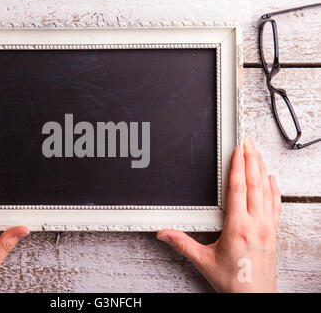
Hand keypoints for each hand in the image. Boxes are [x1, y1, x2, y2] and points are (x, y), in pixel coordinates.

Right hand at [157, 137, 280, 291]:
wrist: (255, 297)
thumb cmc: (234, 282)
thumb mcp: (203, 261)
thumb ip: (182, 244)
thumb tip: (164, 233)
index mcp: (238, 227)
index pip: (239, 188)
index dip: (238, 166)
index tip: (237, 150)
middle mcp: (256, 224)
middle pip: (255, 184)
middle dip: (251, 159)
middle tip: (248, 142)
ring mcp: (267, 228)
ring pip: (267, 191)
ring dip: (263, 169)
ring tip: (258, 154)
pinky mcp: (272, 233)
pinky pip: (276, 205)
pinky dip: (274, 188)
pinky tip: (272, 179)